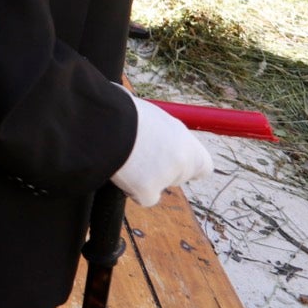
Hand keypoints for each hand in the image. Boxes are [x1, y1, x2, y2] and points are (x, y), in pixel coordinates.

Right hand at [110, 87, 213, 206]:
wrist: (103, 122)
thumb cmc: (120, 111)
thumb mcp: (147, 114)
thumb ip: (159, 130)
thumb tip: (154, 130)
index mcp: (184, 137)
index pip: (203, 165)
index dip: (189, 165)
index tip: (173, 160)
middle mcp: (182, 158)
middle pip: (180, 176)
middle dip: (164, 171)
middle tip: (142, 159)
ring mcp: (166, 176)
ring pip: (160, 186)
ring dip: (146, 178)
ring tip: (124, 156)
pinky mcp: (148, 190)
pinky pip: (143, 197)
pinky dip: (132, 189)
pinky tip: (119, 171)